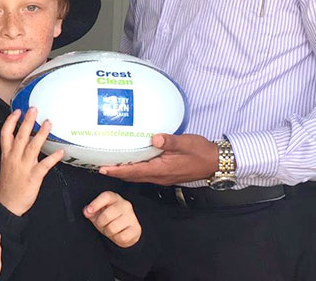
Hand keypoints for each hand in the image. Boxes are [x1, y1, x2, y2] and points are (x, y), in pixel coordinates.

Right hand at [0, 108, 63, 215]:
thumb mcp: (7, 164)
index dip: (11, 121)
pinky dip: (52, 158)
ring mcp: (24, 167)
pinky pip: (44, 165)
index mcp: (6, 154)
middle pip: (20, 136)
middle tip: (34, 109)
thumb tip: (27, 137)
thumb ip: (16, 150)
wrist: (8, 204)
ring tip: (48, 123)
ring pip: (32, 147)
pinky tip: (60, 151)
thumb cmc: (9, 184)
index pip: (5, 133)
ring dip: (41, 134)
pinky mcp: (33, 177)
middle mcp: (14, 158)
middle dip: (27, 121)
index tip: (17, 111)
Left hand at [84, 191, 141, 247]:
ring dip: (108, 232)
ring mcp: (132, 217)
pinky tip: (118, 234)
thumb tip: (86, 211)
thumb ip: (90, 211)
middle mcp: (125, 205)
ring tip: (109, 230)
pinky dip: (116, 239)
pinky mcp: (136, 229)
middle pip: (107, 215)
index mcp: (114, 198)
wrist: (125, 230)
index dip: (96, 203)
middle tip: (101, 224)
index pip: (106, 196)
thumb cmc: (109, 218)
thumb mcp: (98, 213)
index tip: (88, 211)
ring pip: (113, 228)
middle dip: (100, 223)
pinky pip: (121, 237)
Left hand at [99, 133, 218, 184]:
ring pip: (139, 177)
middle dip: (116, 172)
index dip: (118, 170)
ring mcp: (163, 177)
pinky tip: (130, 162)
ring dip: (124, 172)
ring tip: (110, 165)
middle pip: (133, 176)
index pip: (135, 171)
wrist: (215, 162)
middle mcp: (160, 176)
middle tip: (100, 166)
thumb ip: (170, 141)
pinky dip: (134, 170)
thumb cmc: (201, 152)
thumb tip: (155, 137)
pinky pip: (146, 174)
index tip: (103, 169)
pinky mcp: (166, 174)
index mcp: (162, 169)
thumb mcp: (186, 143)